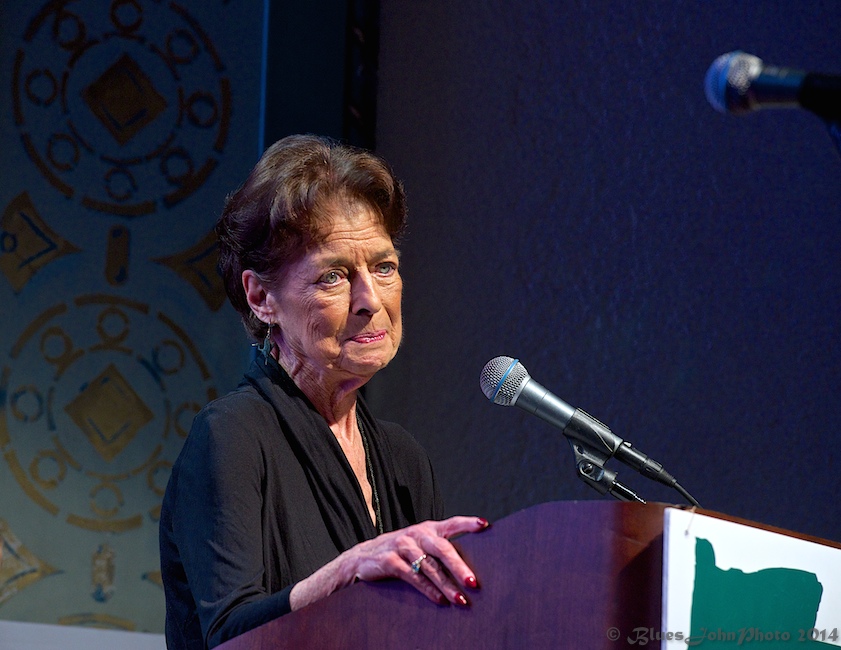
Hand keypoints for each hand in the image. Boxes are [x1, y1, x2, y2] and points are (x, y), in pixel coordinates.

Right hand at [348, 516, 489, 605]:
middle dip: (459, 566)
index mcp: (428, 529)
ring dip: (447, 585)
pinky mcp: (390, 561)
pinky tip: (439, 599)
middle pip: (442, 548)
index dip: (467, 523)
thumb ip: (439, 549)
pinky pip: (413, 577)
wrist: (362, 557)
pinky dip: (428, 589)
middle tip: (473, 582)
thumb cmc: (400, 552)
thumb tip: (469, 568)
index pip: (452, 523)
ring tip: (461, 599)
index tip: (484, 524)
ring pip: (429, 567)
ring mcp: (403, 546)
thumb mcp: (420, 544)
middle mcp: (417, 534)